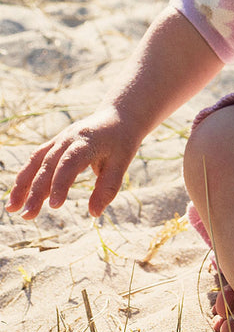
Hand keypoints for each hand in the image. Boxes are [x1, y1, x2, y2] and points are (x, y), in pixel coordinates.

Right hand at [6, 105, 141, 219]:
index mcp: (88, 141)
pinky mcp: (55, 142)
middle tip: (27, 216)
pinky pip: (36, 158)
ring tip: (12, 208)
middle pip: (48, 165)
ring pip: (37, 161)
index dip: (60, 184)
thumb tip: (94, 214)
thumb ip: (108, 187)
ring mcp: (60, 139)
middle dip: (36, 191)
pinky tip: (18, 195)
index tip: (54, 206)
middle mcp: (70, 138)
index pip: (70, 164)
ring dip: (23, 184)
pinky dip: (26, 175)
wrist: (119, 115)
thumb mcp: (122, 161)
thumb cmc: (122, 140)